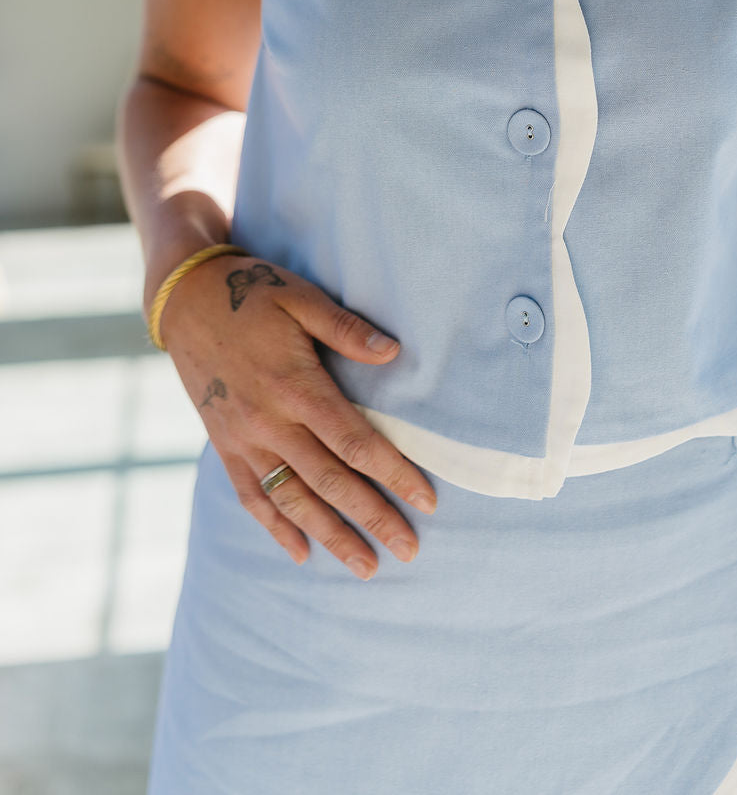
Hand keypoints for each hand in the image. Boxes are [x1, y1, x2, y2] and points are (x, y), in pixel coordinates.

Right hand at [157, 252, 437, 577]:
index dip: (393, 474)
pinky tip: (301, 554)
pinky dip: (276, 528)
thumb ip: (346, 328)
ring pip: (293, 501)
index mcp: (296, 386)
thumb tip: (393, 352)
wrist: (183, 301)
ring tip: (366, 567)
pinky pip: (251, 497)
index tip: (427, 501)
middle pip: (331, 482)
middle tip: (409, 550)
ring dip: (331, 536)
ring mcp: (243, 440)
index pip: (355, 442)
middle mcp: (270, 422)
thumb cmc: (252, 293)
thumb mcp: (301, 297)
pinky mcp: (224, 446)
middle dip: (373, 518)